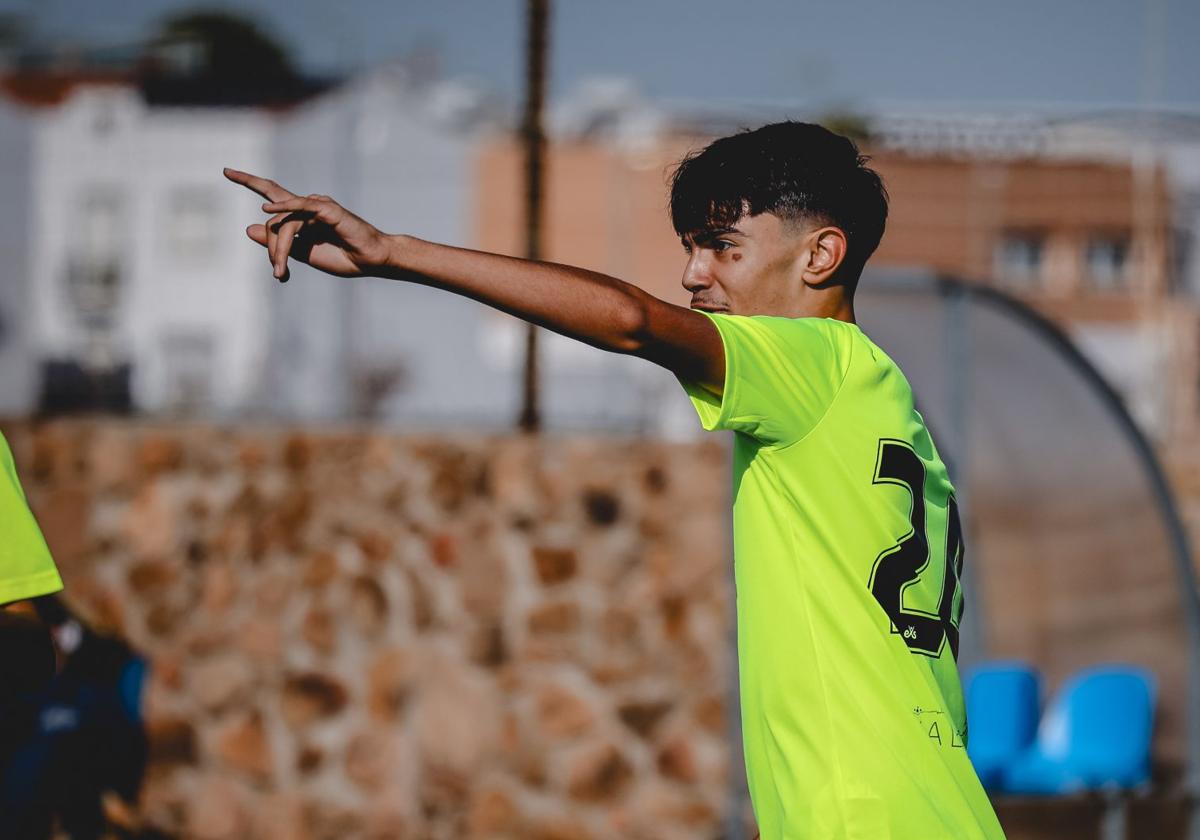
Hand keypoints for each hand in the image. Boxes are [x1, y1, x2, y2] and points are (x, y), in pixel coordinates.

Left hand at [223, 168, 391, 281]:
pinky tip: (267, 210)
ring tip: (282, 271)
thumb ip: (280, 243)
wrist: (371, 261)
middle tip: (251, 220)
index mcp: (302, 216)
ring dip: (279, 249)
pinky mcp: (328, 209)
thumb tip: (249, 228)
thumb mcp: (304, 253)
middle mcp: (307, 206)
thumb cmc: (343, 257)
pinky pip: (300, 207)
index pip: (272, 194)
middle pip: (273, 217)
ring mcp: (317, 205)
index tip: (226, 171)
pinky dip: (283, 206)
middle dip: (259, 211)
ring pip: (283, 223)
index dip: (249, 181)